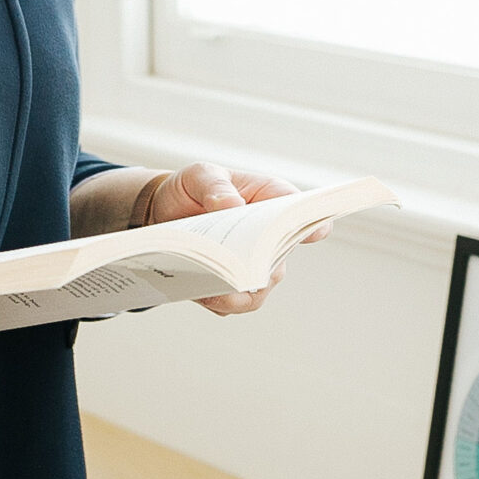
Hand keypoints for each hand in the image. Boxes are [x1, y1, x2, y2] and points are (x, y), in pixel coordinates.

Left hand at [137, 161, 331, 315]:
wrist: (164, 213)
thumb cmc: (192, 188)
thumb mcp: (199, 175)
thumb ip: (215, 186)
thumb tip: (232, 205)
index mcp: (271, 199)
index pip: (301, 211)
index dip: (313, 223)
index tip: (314, 232)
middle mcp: (269, 237)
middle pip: (279, 258)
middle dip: (260, 264)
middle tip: (238, 263)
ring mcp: (254, 265)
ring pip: (259, 289)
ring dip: (238, 290)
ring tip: (213, 283)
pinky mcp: (231, 288)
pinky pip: (232, 303)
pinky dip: (218, 300)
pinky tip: (200, 289)